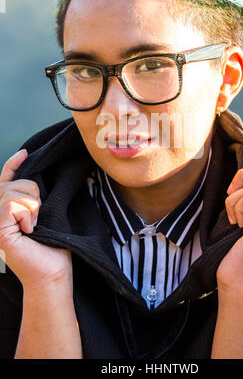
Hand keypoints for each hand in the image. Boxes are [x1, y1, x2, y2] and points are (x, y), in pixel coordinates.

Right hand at [0, 149, 71, 290]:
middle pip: (11, 183)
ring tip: (35, 224)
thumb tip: (40, 175)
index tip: (26, 153)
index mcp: (7, 212)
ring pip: (11, 192)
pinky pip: (11, 205)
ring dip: (32, 204)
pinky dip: (27, 213)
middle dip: (32, 191)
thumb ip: (36, 198)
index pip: (5, 180)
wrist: (53, 273)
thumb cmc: (53, 247)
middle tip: (39, 215)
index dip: (13, 164)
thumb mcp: (46, 215)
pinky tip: (30, 229)